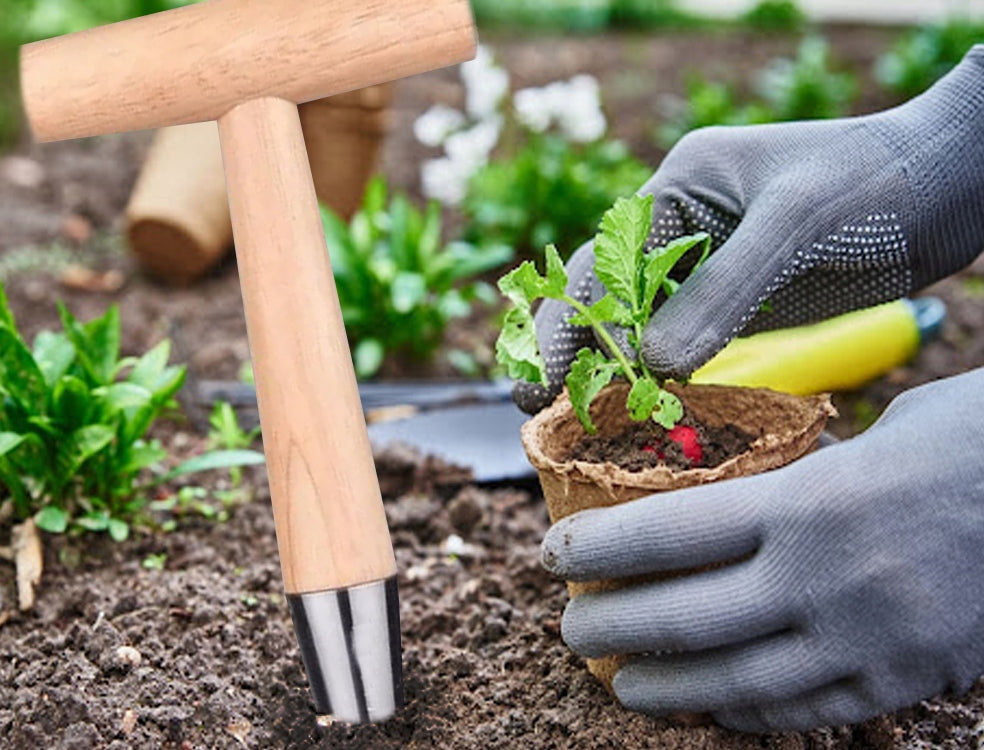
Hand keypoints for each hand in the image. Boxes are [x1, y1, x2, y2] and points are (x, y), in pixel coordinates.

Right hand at [513, 46, 983, 414]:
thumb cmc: (873, 182)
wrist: (948, 186)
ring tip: (571, 417)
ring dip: (605, 365)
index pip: (602, 260)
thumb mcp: (794, 225)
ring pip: (637, 322)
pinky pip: (683, 342)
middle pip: (602, 291)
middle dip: (565, 343)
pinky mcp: (737, 302)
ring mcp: (708, 267)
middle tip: (530, 401)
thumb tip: (653, 367)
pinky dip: (656, 375)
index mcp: (679, 187)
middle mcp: (681, 227)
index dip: (568, 320)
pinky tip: (642, 408)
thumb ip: (723, 293)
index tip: (542, 375)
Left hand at [540, 369, 983, 730]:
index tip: (552, 554)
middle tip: (571, 629)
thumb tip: (745, 497)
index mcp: (807, 502)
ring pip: (737, 683)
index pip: (668, 533)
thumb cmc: (973, 441)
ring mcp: (866, 642)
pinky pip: (809, 712)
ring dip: (667, 690)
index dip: (597, 547)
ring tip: (622, 686)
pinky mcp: (907, 680)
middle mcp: (823, 580)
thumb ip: (801, 476)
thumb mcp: (876, 436)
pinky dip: (750, 716)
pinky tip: (716, 711)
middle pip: (684, 619)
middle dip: (611, 628)